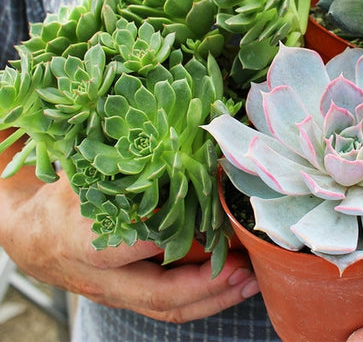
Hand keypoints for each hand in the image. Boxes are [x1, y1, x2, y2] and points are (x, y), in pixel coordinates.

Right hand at [0, 159, 258, 322]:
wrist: (33, 239)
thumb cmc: (61, 198)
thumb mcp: (83, 171)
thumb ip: (122, 159)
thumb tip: (175, 133)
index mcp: (86, 239)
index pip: (133, 246)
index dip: (174, 239)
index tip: (210, 223)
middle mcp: (104, 277)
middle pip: (160, 294)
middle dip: (208, 286)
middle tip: (245, 268)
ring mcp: (118, 293)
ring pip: (168, 308)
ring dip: (214, 299)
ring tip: (251, 281)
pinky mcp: (130, 297)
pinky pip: (167, 306)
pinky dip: (203, 298)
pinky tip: (231, 282)